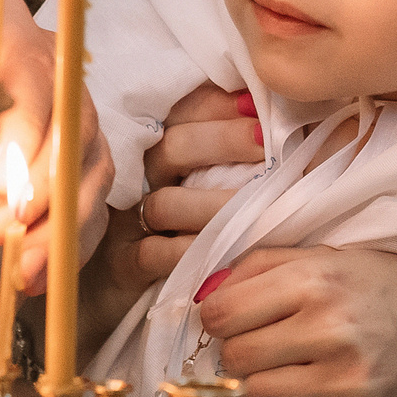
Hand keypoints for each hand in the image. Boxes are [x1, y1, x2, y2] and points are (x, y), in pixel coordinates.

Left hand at [0, 0, 113, 286]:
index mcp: (2, 25)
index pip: (31, 72)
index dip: (24, 131)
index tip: (0, 183)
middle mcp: (52, 62)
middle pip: (73, 124)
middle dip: (41, 188)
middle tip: (2, 229)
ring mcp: (74, 107)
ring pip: (91, 165)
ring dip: (59, 224)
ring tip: (24, 268)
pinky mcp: (81, 152)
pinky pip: (91, 198)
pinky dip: (68, 242)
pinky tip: (37, 277)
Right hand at [101, 82, 263, 293]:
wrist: (119, 290)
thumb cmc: (186, 228)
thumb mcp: (206, 180)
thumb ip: (234, 150)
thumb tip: (277, 121)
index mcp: (156, 146)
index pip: (183, 111)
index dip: (220, 105)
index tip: (257, 106)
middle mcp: (136, 178)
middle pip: (172, 146)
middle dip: (224, 139)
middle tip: (266, 143)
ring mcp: (125, 221)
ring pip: (164, 203)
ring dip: (216, 205)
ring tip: (260, 209)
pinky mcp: (122, 264)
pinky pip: (154, 254)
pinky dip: (192, 251)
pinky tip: (230, 252)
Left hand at [200, 246, 396, 396]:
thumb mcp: (337, 257)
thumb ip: (264, 266)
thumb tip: (203, 293)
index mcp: (320, 279)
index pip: (221, 312)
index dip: (219, 317)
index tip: (235, 319)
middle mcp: (331, 331)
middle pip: (234, 358)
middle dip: (239, 352)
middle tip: (265, 347)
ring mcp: (347, 385)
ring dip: (261, 388)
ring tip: (289, 373)